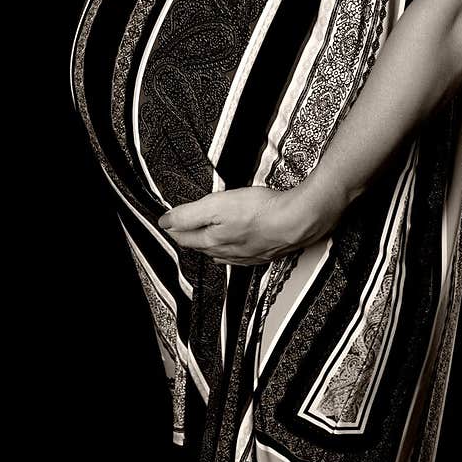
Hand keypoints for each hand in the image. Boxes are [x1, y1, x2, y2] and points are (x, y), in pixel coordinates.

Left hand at [156, 183, 342, 265]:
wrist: (296, 220)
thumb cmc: (261, 211)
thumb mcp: (217, 205)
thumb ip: (189, 214)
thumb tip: (165, 221)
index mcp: (213, 240)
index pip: (185, 237)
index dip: (173, 228)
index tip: (166, 224)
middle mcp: (228, 252)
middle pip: (201, 246)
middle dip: (189, 238)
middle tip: (179, 231)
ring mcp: (247, 255)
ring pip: (220, 253)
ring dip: (209, 247)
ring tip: (202, 242)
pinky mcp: (264, 252)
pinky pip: (240, 257)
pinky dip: (231, 253)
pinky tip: (233, 250)